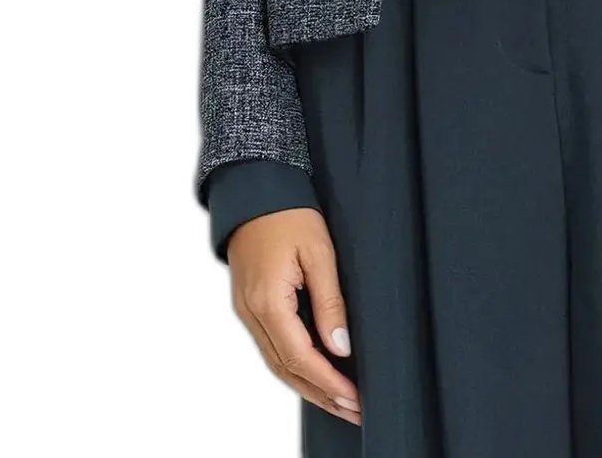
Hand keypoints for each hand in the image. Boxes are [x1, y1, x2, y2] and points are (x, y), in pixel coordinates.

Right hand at [228, 208, 360, 426]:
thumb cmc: (288, 212)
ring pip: (277, 363)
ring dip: (308, 386)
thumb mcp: (319, 251)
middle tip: (354, 411)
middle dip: (321, 394)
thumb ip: (329, 301)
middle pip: (287, 369)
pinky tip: (315, 374)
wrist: (254, 189)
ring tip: (340, 402)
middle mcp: (251, 313)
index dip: (328, 382)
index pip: (300, 357)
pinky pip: (271, 347)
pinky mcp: (249, 306)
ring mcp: (246, 311)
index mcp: (268, 301)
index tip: (354, 399)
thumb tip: (340, 346)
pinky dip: (294, 367)